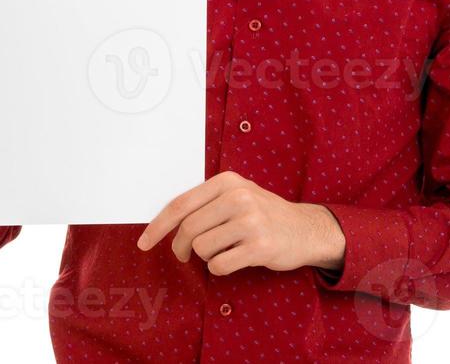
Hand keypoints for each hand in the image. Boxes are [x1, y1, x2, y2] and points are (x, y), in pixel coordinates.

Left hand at [135, 171, 344, 275]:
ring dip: (206, 257)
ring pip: (202, 248)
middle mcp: (238, 197)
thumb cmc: (263, 214)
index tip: (143, 243)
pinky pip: (219, 265)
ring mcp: (250, 221)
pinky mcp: (259, 246)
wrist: (306, 229)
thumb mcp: (236, 195)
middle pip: (188, 229)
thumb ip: (204, 204)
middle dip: (182, 247)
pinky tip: (236, 259)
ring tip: (224, 250)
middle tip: (186, 255)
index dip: (157, 226)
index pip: (180, 204)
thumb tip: (163, 225)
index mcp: (227, 181)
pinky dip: (220, 268)